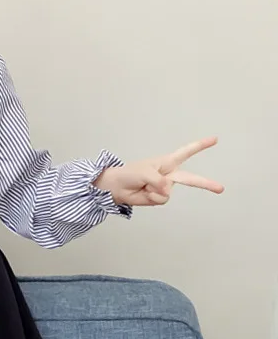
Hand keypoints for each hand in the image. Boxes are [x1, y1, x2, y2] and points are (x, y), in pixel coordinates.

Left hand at [94, 136, 223, 206]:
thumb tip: (167, 191)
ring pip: (169, 191)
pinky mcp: (160, 198)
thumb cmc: (130, 174)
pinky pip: (162, 199)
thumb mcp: (144, 172)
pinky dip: (152, 197)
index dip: (200, 145)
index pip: (187, 152)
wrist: (117, 188)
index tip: (215, 139)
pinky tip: (145, 193)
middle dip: (206, 183)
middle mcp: (169, 174)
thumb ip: (158, 181)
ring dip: (155, 189)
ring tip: (144, 186)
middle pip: (191, 178)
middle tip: (221, 188)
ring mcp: (166, 187)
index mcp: (167, 162)